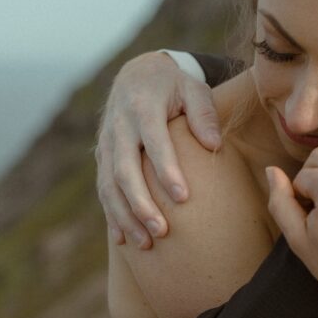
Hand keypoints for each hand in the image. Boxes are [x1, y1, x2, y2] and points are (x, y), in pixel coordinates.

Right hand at [95, 51, 221, 248]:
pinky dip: (111, 213)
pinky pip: (103, 188)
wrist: (138, 74)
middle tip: (162, 231)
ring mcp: (107, 143)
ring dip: (125, 216)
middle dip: (141, 204)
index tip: (183, 197)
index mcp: (143, 107)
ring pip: (109, 185)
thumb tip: (214, 145)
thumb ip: (204, 113)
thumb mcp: (193, 88)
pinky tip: (124, 237)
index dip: (166, 170)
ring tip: (145, 243)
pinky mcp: (103, 156)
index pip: (154, 143)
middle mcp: (119, 126)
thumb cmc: (175, 85)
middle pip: (125, 171)